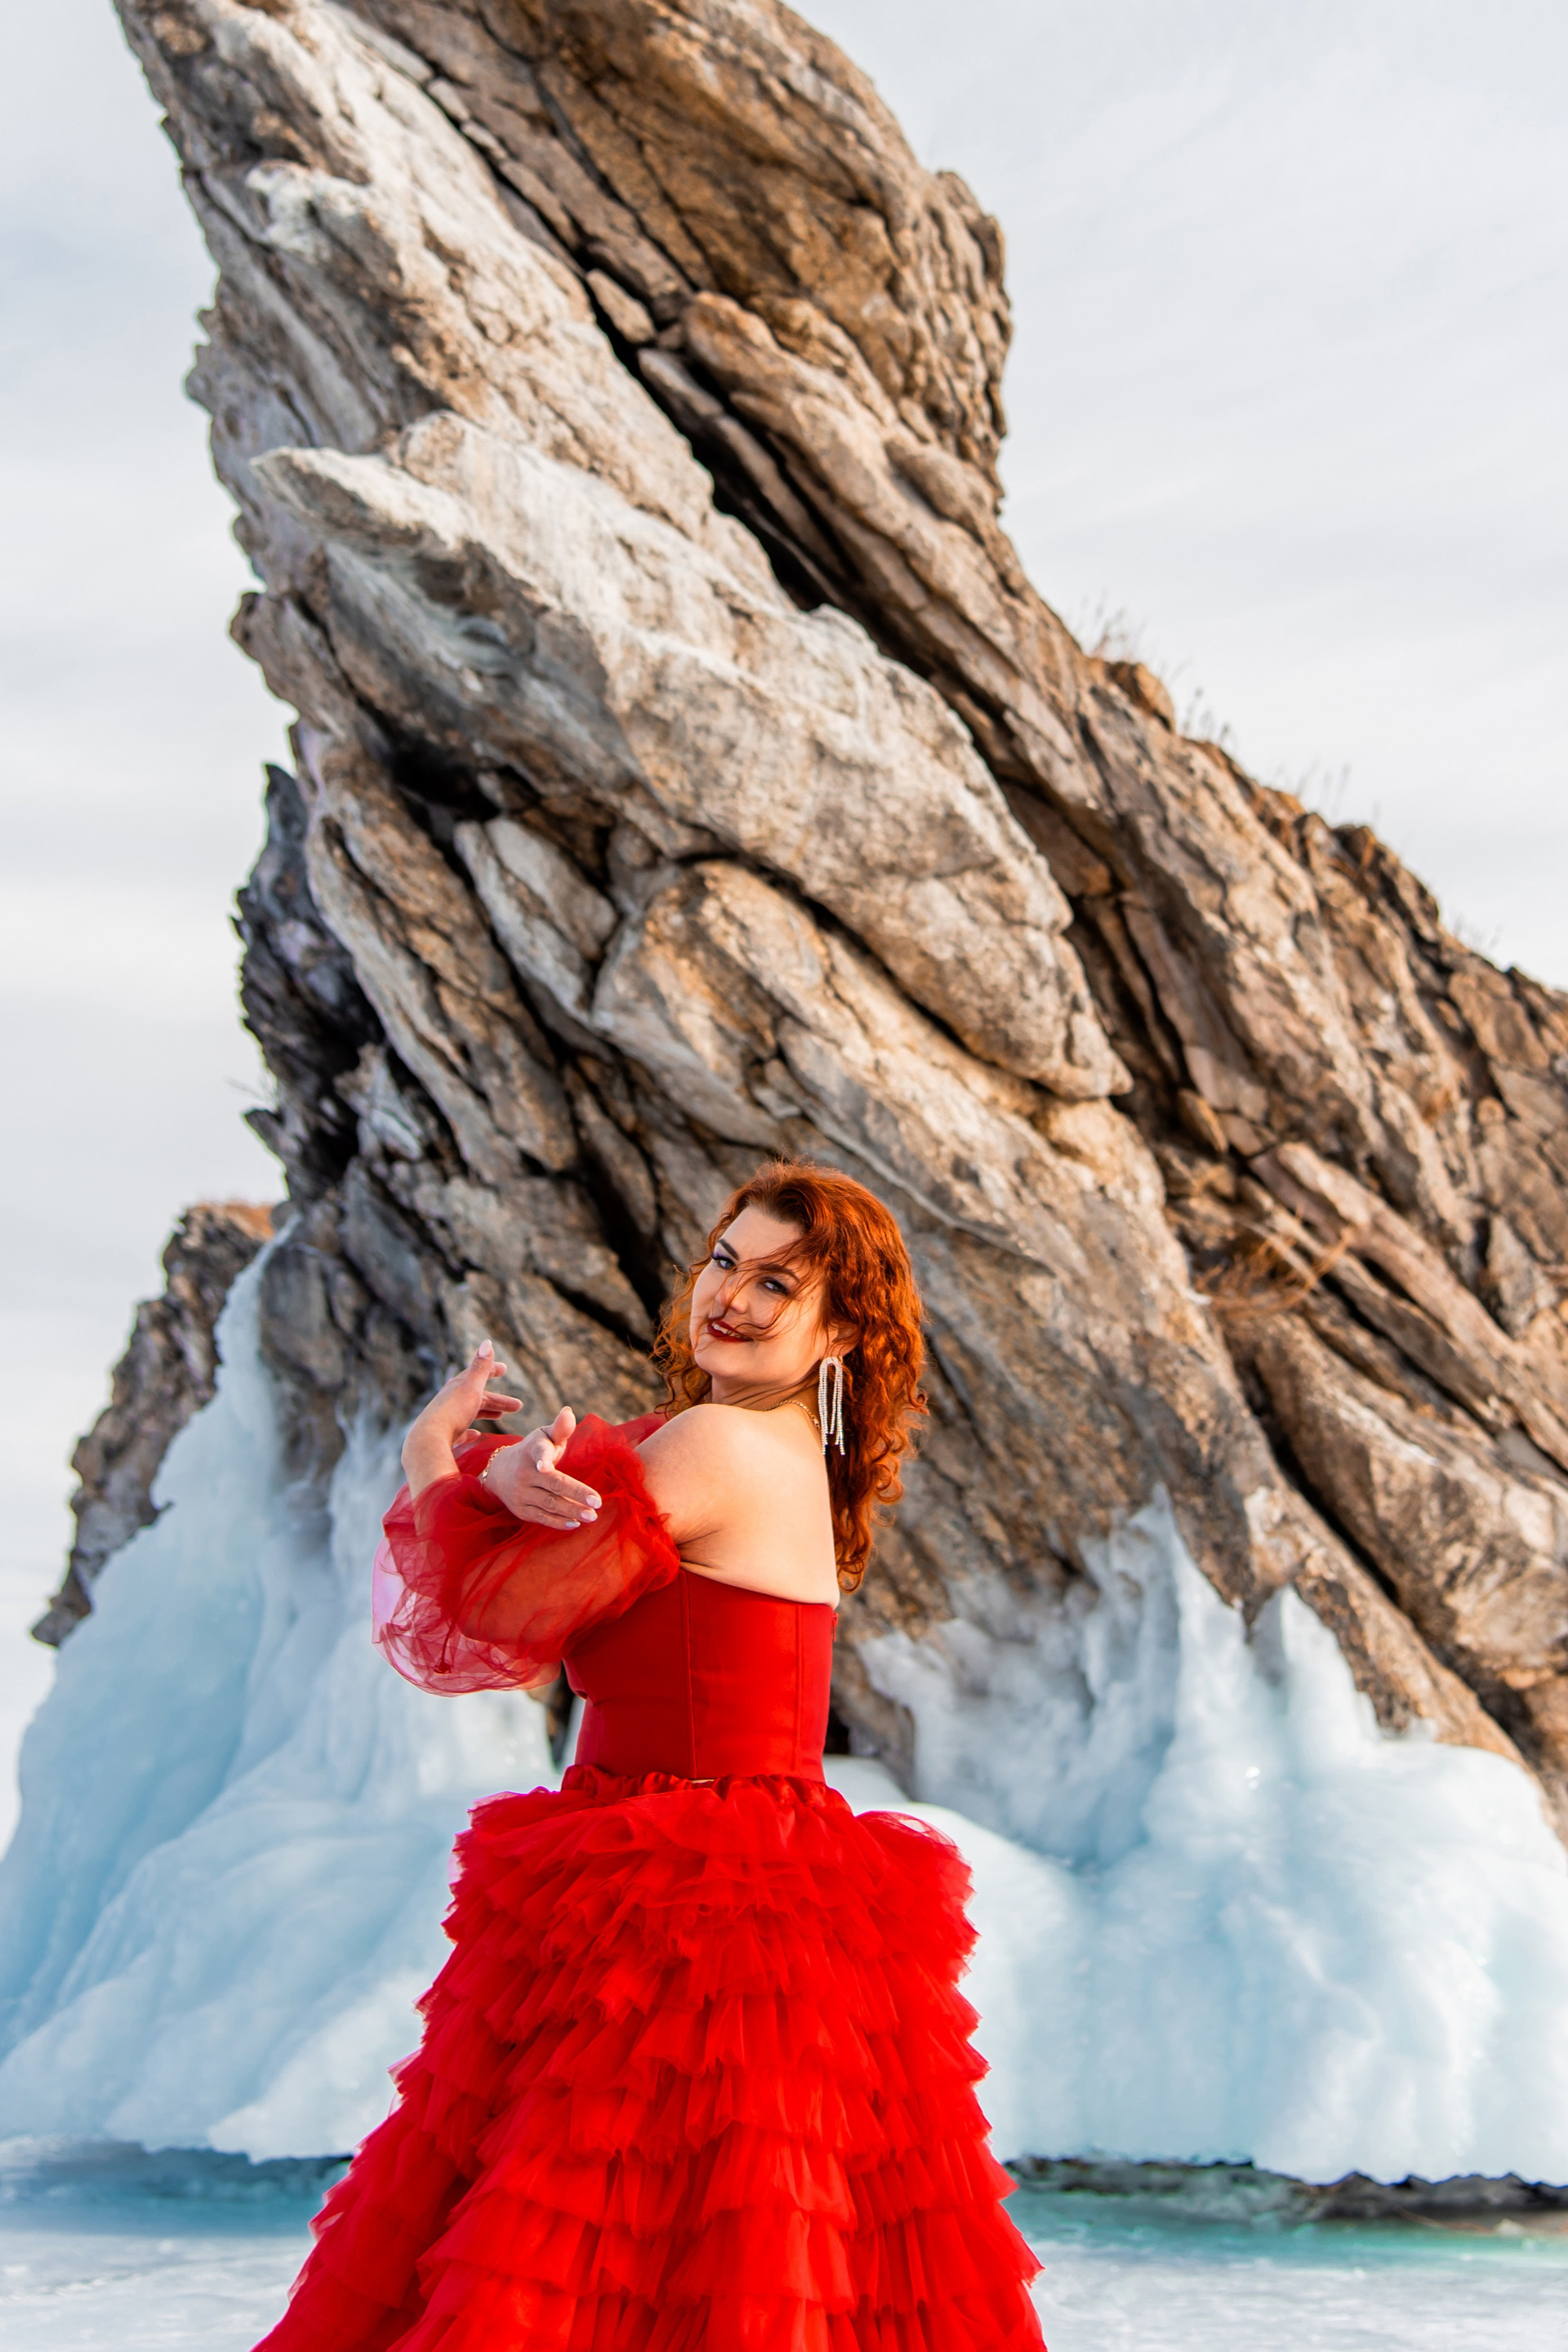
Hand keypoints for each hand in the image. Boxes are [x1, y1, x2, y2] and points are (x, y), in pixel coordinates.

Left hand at [401, 1341, 523, 1494]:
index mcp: (457, 1387)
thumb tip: (487, 1342)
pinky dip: (471, 1430)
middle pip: (478, 1397)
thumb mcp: (470, 1388)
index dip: (491, 1370)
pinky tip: (477, 1435)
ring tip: (500, 1417)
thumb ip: (481, 1367)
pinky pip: (460, 1431)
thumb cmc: (452, 1413)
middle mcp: (450, 1400)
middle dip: (498, 1400)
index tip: (505, 1369)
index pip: (476, 1374)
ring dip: (486, 1412)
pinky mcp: (444, 1437)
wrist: (428, 1442)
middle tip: (518, 1406)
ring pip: (470, 1412)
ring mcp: (446, 1419)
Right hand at [482, 1406, 602, 1528]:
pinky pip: (541, 1518)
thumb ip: (559, 1428)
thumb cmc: (532, 1451)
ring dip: (571, 1511)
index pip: (538, 1454)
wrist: (499, 1472)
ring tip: (592, 1516)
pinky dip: (558, 1522)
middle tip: (597, 1502)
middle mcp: (524, 1473)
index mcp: (532, 1451)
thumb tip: (569, 1412)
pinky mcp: (521, 1510)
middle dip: (576, 1493)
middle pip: (553, 1485)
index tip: (545, 1466)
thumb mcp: (543, 1436)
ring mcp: (521, 1494)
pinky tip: (575, 1523)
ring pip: (549, 1504)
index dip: (542, 1459)